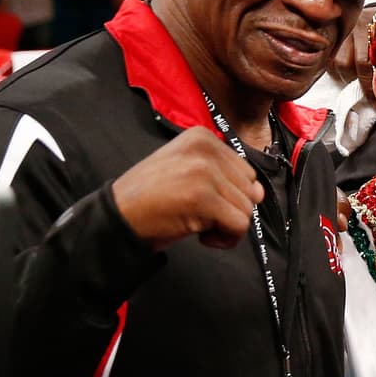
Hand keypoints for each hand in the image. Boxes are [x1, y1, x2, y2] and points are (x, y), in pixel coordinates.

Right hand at [110, 126, 264, 249]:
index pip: (244, 171)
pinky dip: (225, 239)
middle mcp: (205, 149)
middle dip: (229, 210)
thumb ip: (225, 176)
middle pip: (249, 189)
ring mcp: (204, 172)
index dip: (228, 194)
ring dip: (225, 226)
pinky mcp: (203, 198)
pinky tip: (201, 236)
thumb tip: (260, 193)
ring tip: (196, 223)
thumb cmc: (152, 198)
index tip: (200, 200)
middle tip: (198, 214)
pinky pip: (239, 226)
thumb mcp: (187, 172)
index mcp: (201, 137)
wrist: (116, 216)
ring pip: (247, 209)